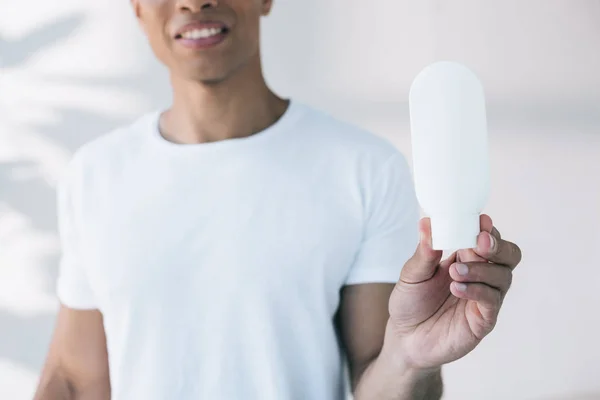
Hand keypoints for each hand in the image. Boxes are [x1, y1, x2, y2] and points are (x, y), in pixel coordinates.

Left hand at [386, 215, 521, 369]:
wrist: (404, 337)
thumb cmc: (411, 302)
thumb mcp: (412, 273)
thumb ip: (424, 251)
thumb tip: (427, 223)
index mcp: (466, 257)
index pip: (488, 237)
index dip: (487, 228)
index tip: (480, 220)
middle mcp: (482, 275)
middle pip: (509, 254)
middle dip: (497, 245)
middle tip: (478, 243)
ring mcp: (485, 298)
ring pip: (503, 276)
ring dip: (481, 269)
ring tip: (454, 272)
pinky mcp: (484, 320)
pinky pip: (491, 301)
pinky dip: (477, 291)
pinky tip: (457, 288)